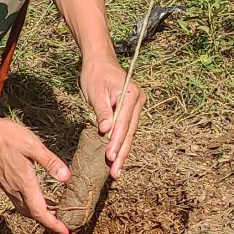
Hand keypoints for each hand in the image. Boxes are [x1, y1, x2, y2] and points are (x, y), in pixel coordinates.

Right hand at [0, 108, 70, 233]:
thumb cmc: (4, 136)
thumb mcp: (32, 145)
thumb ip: (50, 162)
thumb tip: (67, 178)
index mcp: (24, 183)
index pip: (40, 213)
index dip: (54, 225)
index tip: (67, 233)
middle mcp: (15, 189)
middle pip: (34, 215)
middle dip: (51, 224)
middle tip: (66, 229)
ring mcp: (8, 187)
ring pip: (26, 209)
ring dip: (42, 215)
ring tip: (57, 215)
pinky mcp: (4, 182)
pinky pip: (21, 201)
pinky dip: (33, 205)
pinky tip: (41, 198)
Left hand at [80, 59, 146, 175]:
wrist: (100, 60)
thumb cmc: (95, 74)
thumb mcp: (95, 92)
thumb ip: (102, 111)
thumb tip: (106, 130)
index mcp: (131, 93)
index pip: (123, 122)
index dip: (116, 141)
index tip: (110, 157)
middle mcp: (138, 101)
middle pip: (130, 131)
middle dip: (122, 153)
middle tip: (115, 172)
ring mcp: (137, 106)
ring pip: (130, 133)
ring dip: (122, 152)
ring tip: (116, 171)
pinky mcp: (131, 111)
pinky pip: (127, 129)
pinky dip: (122, 143)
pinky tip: (117, 158)